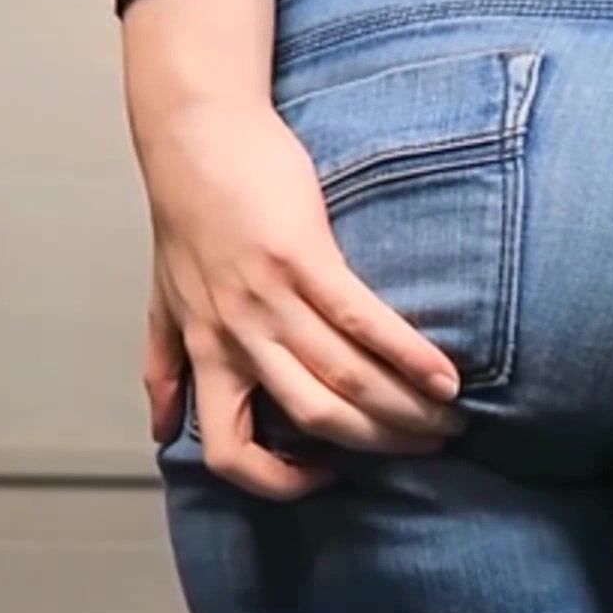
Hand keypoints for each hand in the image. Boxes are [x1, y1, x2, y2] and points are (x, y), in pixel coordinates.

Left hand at [136, 100, 465, 499]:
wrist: (194, 132)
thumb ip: (165, 368)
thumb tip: (163, 432)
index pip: (230, 451)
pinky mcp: (303, 256)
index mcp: (208, 354)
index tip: (324, 472)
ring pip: (345, 378)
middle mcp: (237, 337)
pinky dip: (409, 356)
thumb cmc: (186, 214)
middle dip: (379, 444)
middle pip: (316, 418)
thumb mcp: (163, 301)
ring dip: (405, 409)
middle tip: (426, 447)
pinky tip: (446, 378)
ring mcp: (270, 299)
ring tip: (449, 420)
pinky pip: (362, 321)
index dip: (278, 480)